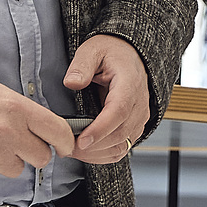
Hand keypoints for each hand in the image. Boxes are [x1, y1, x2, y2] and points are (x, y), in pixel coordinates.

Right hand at [0, 69, 75, 179]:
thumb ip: (21, 112)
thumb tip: (41, 129)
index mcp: (17, 108)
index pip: (57, 130)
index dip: (66, 142)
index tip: (66, 146)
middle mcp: (8, 132)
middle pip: (41, 157)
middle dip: (33, 153)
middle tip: (19, 144)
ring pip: (16, 169)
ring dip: (6, 160)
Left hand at [64, 33, 150, 164]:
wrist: (130, 54)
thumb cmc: (112, 52)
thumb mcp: (93, 50)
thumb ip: (82, 66)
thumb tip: (71, 83)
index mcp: (130, 83)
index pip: (119, 111)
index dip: (101, 129)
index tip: (81, 140)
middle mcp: (139, 103)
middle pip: (120, 133)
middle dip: (92, 147)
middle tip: (66, 147)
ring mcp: (139, 117)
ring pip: (122, 145)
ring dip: (97, 154)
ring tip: (72, 150)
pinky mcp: (134, 126)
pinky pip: (123, 148)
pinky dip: (104, 155)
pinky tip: (86, 152)